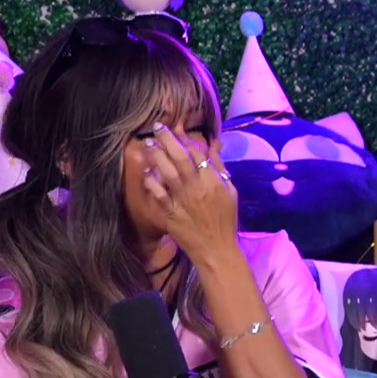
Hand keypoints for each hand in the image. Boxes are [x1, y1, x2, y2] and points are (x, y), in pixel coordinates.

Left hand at [141, 126, 239, 260]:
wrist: (216, 249)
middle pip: (180, 158)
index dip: (185, 139)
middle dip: (167, 140)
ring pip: (167, 172)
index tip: (175, 129)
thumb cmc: (225, 220)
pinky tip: (147, 173)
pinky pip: (158, 194)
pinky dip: (151, 182)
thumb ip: (219, 168)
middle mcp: (197, 188)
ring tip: (148, 144)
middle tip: (157, 128)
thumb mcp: (230, 192)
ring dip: (156, 156)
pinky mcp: (171, 213)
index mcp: (213, 182)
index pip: (198, 154)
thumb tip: (213, 146)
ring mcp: (183, 200)